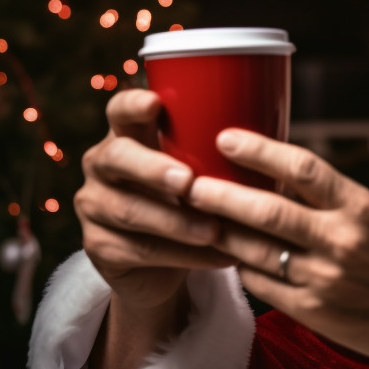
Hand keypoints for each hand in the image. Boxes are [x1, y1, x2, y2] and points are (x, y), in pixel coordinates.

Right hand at [75, 89, 233, 311]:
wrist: (163, 265)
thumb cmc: (192, 203)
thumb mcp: (201, 172)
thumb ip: (216, 153)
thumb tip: (274, 132)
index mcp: (128, 135)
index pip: (119, 109)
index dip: (133, 104)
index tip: (155, 103)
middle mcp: (102, 165)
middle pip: (116, 158)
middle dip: (153, 168)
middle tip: (187, 181)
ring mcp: (94, 206)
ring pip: (130, 211)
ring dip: (177, 221)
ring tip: (215, 230)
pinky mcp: (98, 247)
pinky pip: (141, 250)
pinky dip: (184, 254)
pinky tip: (219, 256)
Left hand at [185, 129, 368, 363]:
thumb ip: (329, 196)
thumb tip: (275, 169)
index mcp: (359, 207)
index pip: (302, 168)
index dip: (259, 150)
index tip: (225, 137)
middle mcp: (341, 240)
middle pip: (267, 210)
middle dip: (220, 194)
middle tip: (188, 182)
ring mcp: (324, 278)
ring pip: (254, 249)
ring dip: (218, 231)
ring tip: (192, 216)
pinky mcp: (312, 311)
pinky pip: (260, 283)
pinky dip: (239, 265)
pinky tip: (227, 254)